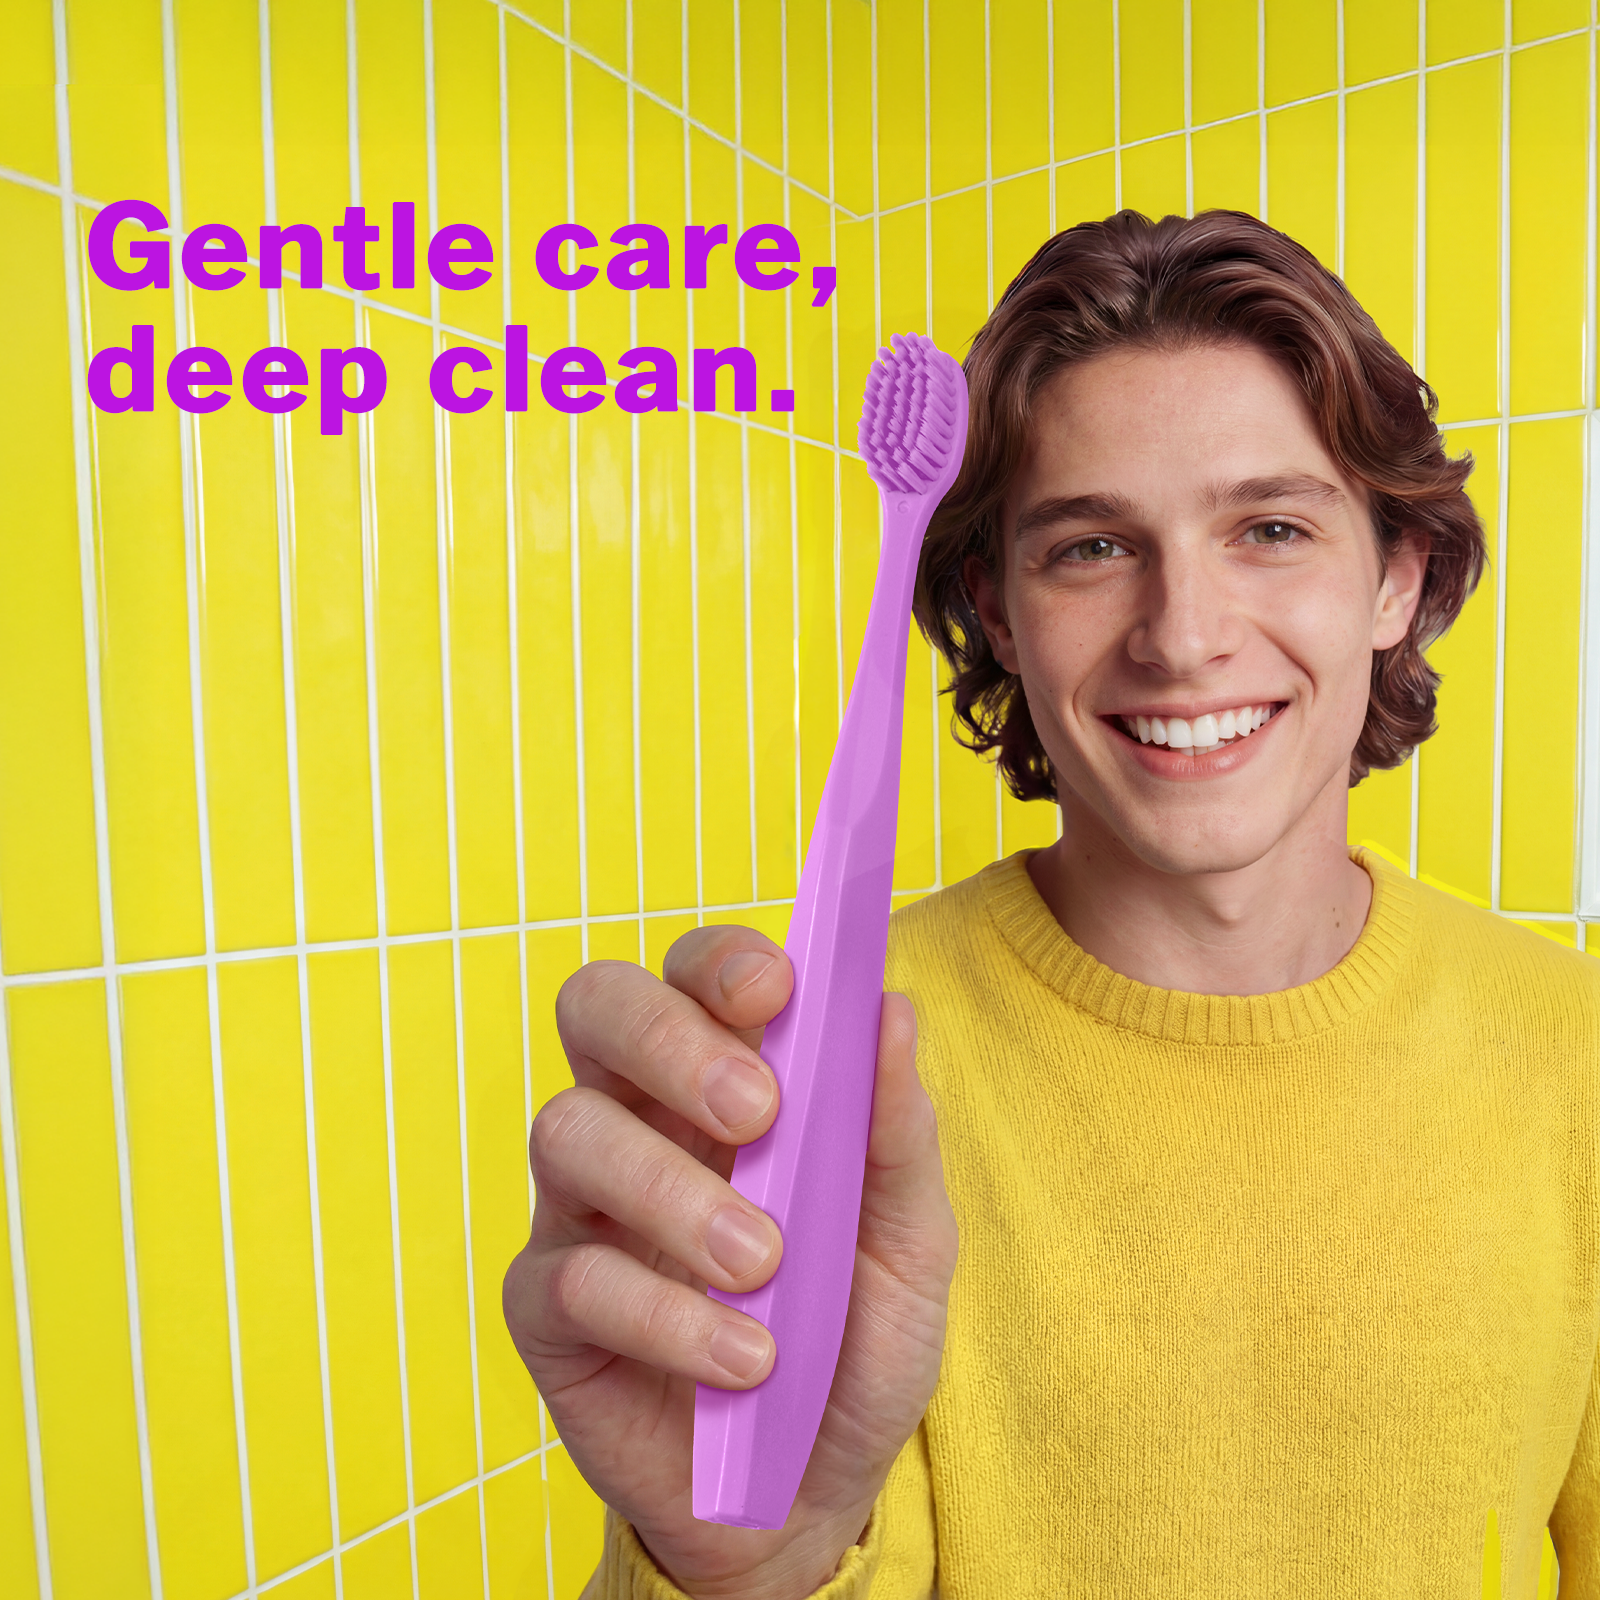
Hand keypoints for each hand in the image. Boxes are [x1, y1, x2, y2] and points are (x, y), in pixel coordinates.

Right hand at [503, 926, 957, 1599]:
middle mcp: (639, 1120)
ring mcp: (582, 1209)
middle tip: (758, 1115)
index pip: (690, 973)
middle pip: (597, 1008)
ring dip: (673, 1192)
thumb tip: (890, 1007)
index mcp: (722, 1080)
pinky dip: (667, 1315)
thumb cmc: (853, 1340)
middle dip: (671, 1040)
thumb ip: (894, 1132)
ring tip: (764, 1265)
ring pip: (567, 1131)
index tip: (775, 992)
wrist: (812, 1495)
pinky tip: (742, 1359)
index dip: (719, 961)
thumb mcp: (906, 1242)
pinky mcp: (547, 1307)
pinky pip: (570, 1275)